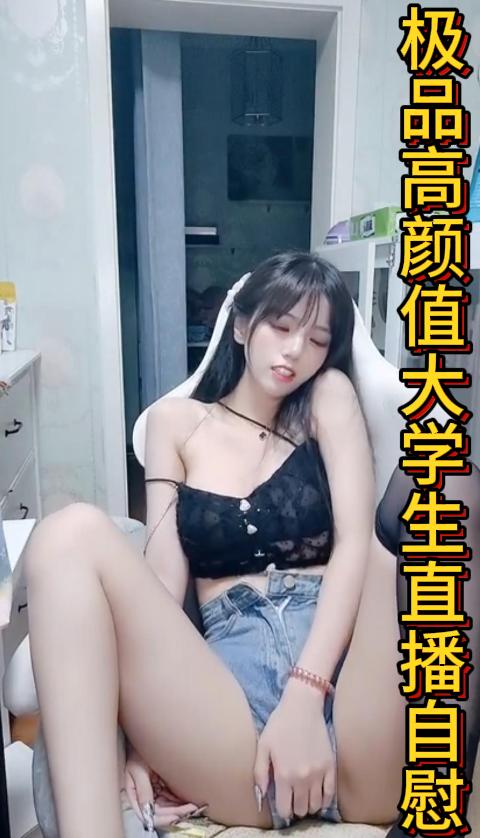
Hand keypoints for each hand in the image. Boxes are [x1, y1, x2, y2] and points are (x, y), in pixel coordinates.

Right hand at [124, 747, 204, 827]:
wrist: (145, 737)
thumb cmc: (136, 751)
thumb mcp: (137, 770)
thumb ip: (142, 790)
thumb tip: (148, 810)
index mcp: (135, 795)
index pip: (149, 814)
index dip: (163, 818)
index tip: (177, 816)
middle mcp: (145, 796)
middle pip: (161, 813)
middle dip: (176, 813)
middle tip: (190, 809)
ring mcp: (154, 791)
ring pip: (168, 807)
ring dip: (180, 808)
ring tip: (193, 806)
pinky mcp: (162, 786)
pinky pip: (171, 798)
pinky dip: (180, 801)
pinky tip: (189, 800)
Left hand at [253, 680, 335, 821]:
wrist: (302, 706)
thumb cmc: (280, 724)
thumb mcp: (263, 746)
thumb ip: (260, 773)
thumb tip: (261, 795)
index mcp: (284, 775)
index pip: (285, 810)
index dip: (283, 810)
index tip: (282, 804)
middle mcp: (302, 778)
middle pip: (301, 809)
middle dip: (295, 808)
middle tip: (293, 798)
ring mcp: (319, 773)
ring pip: (316, 805)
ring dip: (309, 804)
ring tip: (304, 796)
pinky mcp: (330, 766)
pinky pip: (331, 794)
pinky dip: (325, 799)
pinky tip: (318, 794)